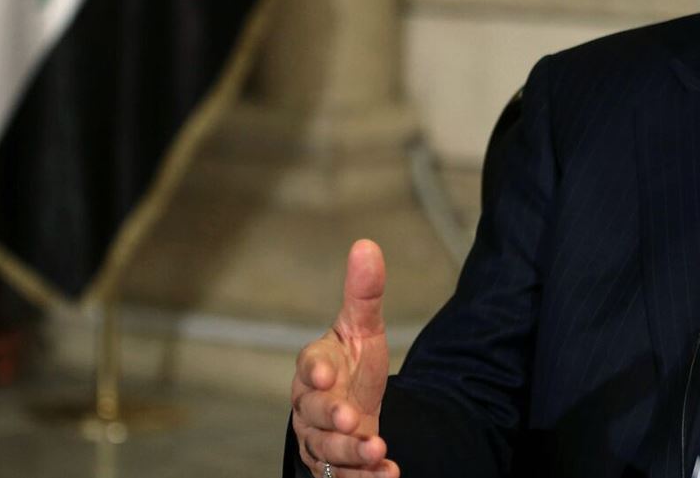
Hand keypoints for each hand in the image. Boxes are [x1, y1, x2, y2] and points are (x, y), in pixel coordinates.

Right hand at [292, 239, 396, 477]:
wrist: (353, 407)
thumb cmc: (351, 364)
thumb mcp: (363, 329)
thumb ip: (364, 294)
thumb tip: (366, 244)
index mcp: (316, 367)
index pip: (309, 365)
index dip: (315, 371)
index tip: (327, 375)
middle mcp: (310, 406)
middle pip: (313, 413)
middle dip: (331, 418)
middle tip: (350, 419)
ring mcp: (320, 439)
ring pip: (326, 449)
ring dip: (351, 452)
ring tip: (377, 449)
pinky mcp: (335, 466)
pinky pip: (345, 476)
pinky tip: (389, 474)